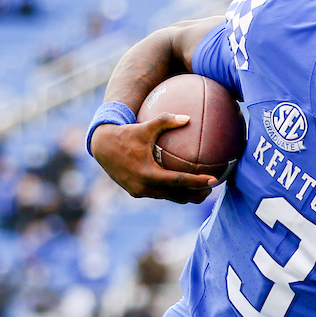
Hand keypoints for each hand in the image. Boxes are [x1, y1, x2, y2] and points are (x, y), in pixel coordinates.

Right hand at [90, 115, 216, 203]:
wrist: (101, 147)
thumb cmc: (126, 134)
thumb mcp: (146, 126)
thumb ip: (166, 121)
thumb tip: (188, 118)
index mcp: (149, 174)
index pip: (179, 181)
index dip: (198, 182)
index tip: (214, 181)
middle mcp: (145, 187)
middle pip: (178, 196)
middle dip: (196, 194)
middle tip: (211, 188)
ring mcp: (140, 193)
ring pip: (169, 198)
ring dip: (185, 195)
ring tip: (200, 190)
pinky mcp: (136, 193)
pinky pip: (159, 194)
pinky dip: (172, 192)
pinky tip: (181, 186)